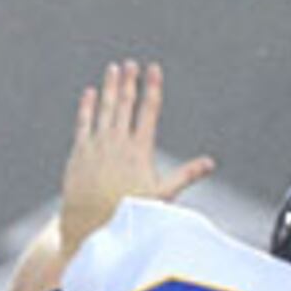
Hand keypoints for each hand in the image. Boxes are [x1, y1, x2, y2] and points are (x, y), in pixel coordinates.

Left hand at [57, 59, 210, 246]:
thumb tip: (210, 163)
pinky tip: (90, 93)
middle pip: (125, 104)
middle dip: (129, 82)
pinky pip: (83, 122)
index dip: (152, 87)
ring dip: (109, 87)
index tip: (154, 69)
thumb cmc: (130, 213)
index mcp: (140, 150)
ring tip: (113, 69)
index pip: (148, 110)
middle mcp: (118, 143)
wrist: (91, 226)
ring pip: (104, 109)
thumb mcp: (161, 196)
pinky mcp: (79, 152)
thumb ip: (186, 175)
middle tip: (131, 64)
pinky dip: (86, 107)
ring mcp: (97, 146)